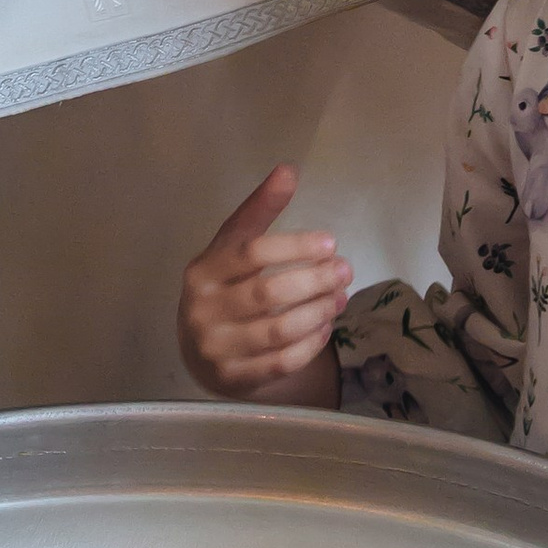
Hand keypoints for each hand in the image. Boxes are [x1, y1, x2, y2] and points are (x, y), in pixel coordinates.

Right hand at [178, 164, 345, 405]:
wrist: (202, 350)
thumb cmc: (225, 286)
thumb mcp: (233, 245)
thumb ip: (259, 209)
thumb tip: (288, 169)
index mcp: (203, 270)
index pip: (253, 253)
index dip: (295, 246)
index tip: (330, 242)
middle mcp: (203, 309)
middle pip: (268, 293)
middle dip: (315, 281)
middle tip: (345, 270)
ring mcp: (216, 347)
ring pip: (278, 331)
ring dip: (317, 312)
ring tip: (340, 297)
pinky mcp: (233, 378)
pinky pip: (281, 363)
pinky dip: (309, 345)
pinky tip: (325, 327)